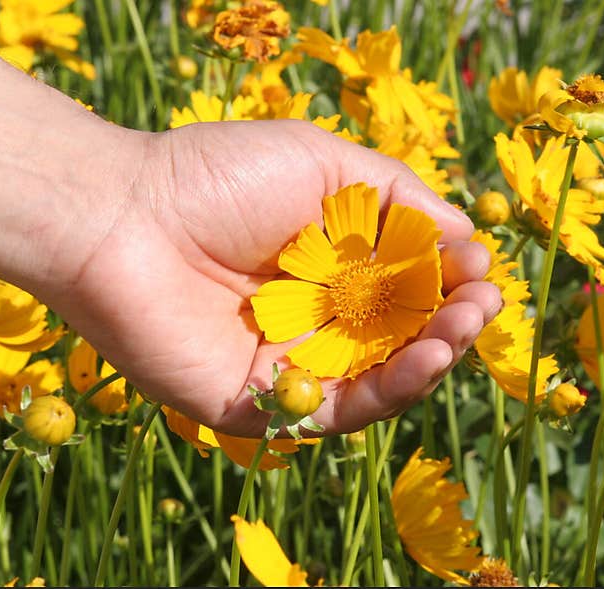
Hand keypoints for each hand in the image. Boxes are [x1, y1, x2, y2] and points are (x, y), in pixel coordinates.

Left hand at [40, 119, 501, 436]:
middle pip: (400, 337)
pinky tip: (425, 356)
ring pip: (380, 380)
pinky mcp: (261, 404)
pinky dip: (389, 390)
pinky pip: (337, 410)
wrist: (119, 217)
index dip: (448, 280)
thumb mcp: (324, 164)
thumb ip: (398, 200)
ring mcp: (290, 364)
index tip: (480, 266)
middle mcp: (313, 318)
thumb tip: (467, 240)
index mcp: (327, 265)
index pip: (405, 285)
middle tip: (484, 305)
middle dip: (450, 322)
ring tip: (464, 327)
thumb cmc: (215, 178)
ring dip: (433, 358)